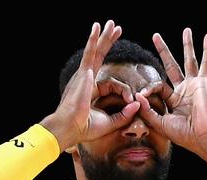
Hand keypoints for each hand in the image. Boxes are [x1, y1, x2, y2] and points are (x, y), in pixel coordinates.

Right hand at [41, 20, 139, 150]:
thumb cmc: (85, 128)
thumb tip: (137, 104)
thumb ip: (125, 114)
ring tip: (110, 24)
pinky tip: (97, 28)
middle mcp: (87, 80)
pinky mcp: (84, 74)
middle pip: (100, 57)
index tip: (131, 100)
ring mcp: (84, 75)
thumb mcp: (110, 122)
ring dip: (104, 37)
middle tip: (116, 29)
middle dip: (109, 43)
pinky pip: (89, 54)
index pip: (113, 84)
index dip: (125, 92)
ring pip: (95, 51)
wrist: (70, 128)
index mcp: (92, 91)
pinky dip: (93, 41)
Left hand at [135, 28, 206, 155]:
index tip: (141, 96)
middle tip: (156, 36)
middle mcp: (184, 91)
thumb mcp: (161, 124)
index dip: (148, 90)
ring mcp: (194, 85)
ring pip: (189, 60)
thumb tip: (138, 95)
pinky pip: (206, 63)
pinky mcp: (203, 83)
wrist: (204, 137)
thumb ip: (148, 110)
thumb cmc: (185, 135)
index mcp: (174, 102)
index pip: (157, 87)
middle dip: (164, 51)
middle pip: (172, 66)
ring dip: (187, 45)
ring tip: (186, 30)